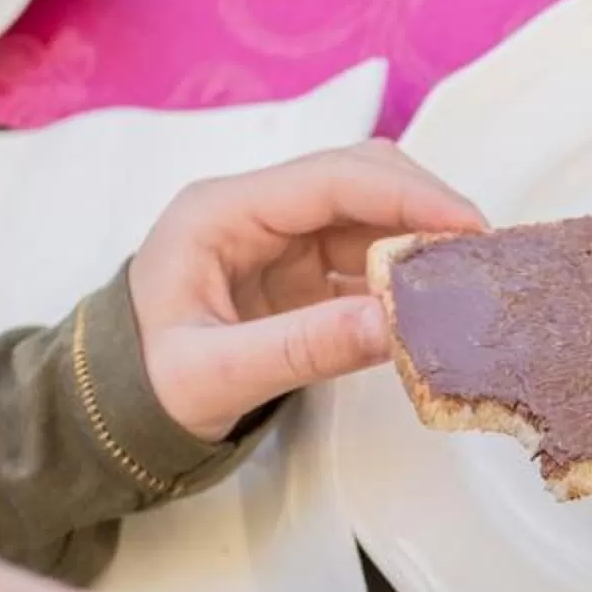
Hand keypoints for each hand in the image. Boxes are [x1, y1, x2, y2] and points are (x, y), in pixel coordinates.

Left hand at [128, 140, 485, 440]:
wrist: (109, 412)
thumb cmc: (144, 387)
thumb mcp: (214, 375)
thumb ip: (301, 348)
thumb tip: (393, 327)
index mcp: (221, 211)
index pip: (331, 178)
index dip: (407, 194)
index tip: (467, 225)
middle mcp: (255, 210)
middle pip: (359, 179)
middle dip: (424, 207)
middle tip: (482, 254)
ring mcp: (279, 239)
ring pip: (369, 215)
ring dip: (420, 240)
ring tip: (469, 280)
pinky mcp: (298, 272)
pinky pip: (365, 256)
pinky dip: (403, 274)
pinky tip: (432, 303)